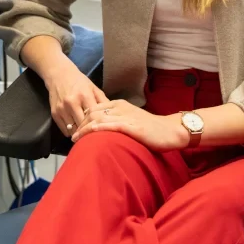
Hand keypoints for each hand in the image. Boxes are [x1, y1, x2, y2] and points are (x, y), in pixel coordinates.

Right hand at [41, 59, 108, 137]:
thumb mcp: (93, 88)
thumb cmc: (79, 82)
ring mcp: (62, 109)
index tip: (103, 130)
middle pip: (83, 125)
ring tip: (85, 133)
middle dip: (89, 132)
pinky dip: (71, 132)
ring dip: (80, 134)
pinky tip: (76, 129)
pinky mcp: (54, 114)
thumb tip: (113, 116)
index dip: (99, 125)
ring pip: (73, 130)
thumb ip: (103, 101)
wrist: (58, 74)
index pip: (94, 116)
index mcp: (85, 95)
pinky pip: (65, 130)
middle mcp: (72, 103)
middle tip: (95, 135)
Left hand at [71, 99, 189, 151]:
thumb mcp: (131, 121)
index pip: (94, 108)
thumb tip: (101, 131)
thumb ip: (117, 122)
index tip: (75, 129)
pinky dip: (99, 128)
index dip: (82, 118)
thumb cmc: (152, 130)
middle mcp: (120, 107)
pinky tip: (91, 132)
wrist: (171, 131)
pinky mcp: (132, 126)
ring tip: (75, 138)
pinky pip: (112, 125)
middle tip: (72, 135)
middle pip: (93, 112)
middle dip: (80, 123)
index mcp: (119, 104)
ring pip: (99, 118)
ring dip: (85, 128)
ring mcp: (126, 116)